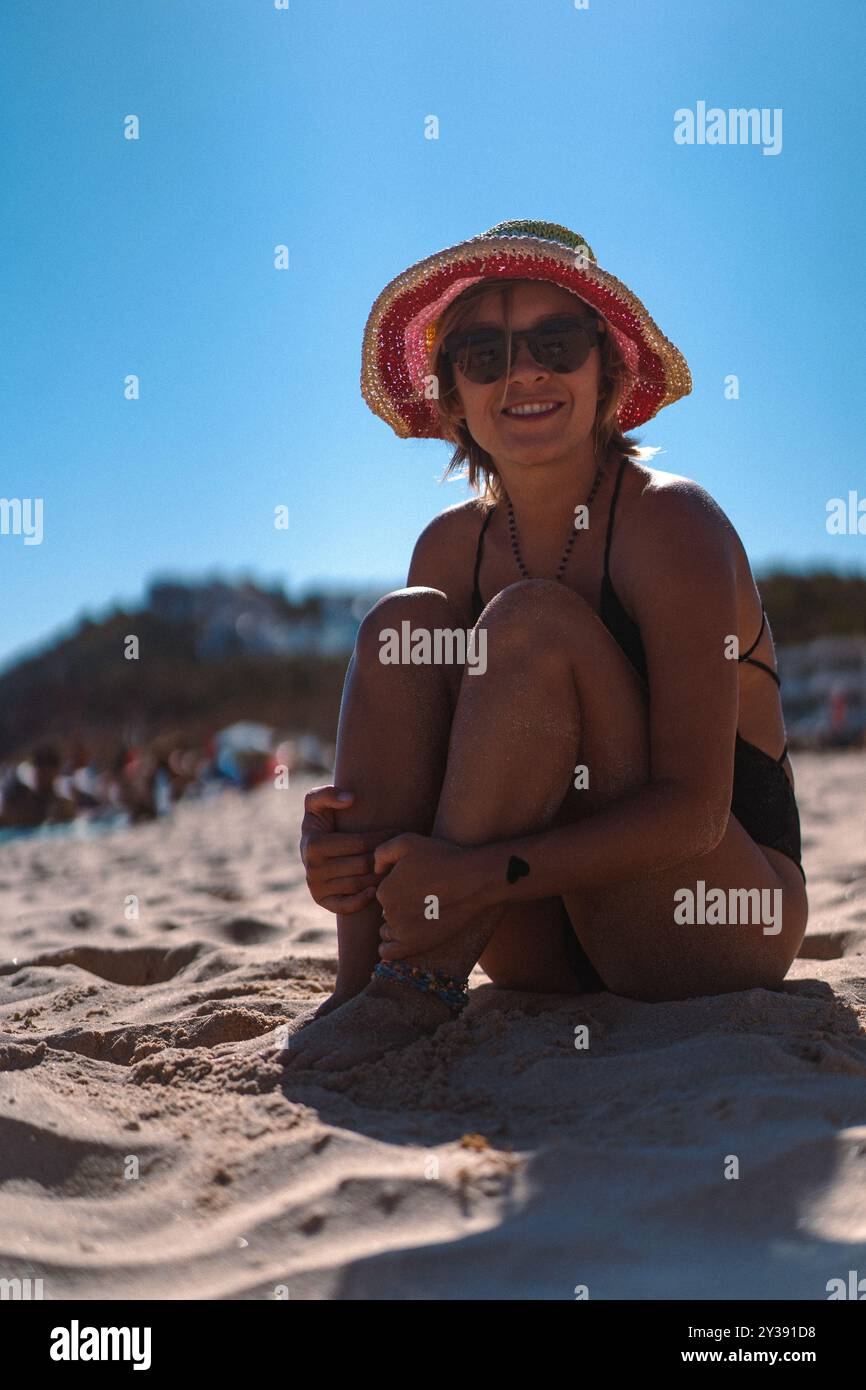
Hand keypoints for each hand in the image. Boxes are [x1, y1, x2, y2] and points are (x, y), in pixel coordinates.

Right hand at [300, 785, 401, 913]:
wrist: (311, 847)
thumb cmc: (322, 821)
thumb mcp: (316, 802)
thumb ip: (327, 794)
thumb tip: (350, 799)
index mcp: (314, 844)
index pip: (360, 843)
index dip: (383, 837)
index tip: (399, 832)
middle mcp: (312, 868)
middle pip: (362, 865)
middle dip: (385, 857)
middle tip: (404, 852)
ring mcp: (316, 887)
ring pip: (359, 884)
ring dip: (380, 877)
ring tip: (396, 867)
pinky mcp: (321, 901)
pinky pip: (345, 906)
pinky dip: (362, 900)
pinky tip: (376, 889)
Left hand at [373, 833, 487, 958]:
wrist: (474, 880)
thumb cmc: (443, 857)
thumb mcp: (407, 841)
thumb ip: (382, 852)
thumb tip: (375, 870)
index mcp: (383, 890)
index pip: (384, 892)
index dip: (399, 886)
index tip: (418, 883)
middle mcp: (388, 912)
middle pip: (387, 912)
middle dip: (399, 906)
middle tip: (424, 898)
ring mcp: (401, 931)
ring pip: (387, 931)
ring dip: (397, 927)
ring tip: (421, 916)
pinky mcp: (414, 945)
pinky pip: (388, 952)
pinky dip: (390, 948)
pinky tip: (404, 939)